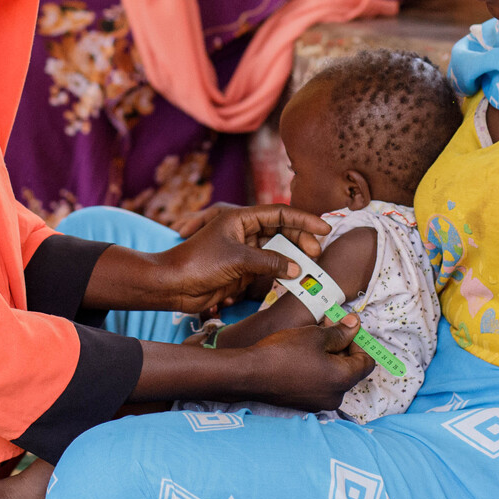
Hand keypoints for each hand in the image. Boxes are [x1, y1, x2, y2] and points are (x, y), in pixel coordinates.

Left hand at [154, 205, 330, 314]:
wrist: (173, 285)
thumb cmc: (199, 263)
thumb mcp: (238, 259)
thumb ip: (270, 262)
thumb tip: (297, 268)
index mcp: (241, 218)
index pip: (279, 213)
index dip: (303, 220)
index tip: (324, 228)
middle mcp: (245, 231)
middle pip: (281, 231)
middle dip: (301, 240)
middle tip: (316, 253)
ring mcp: (244, 251)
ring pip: (277, 250)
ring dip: (293, 258)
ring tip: (309, 268)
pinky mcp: (242, 269)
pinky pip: (269, 268)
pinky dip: (282, 272)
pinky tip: (293, 279)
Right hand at [242, 315, 373, 410]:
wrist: (250, 374)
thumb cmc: (284, 352)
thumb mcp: (315, 335)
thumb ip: (340, 332)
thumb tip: (355, 325)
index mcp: (343, 379)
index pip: (366, 362)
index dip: (360, 342)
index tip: (346, 328)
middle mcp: (335, 396)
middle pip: (350, 370)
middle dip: (343, 347)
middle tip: (328, 326)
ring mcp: (319, 402)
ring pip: (334, 377)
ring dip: (330, 357)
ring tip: (313, 338)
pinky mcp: (305, 403)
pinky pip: (320, 384)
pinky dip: (318, 370)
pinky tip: (303, 355)